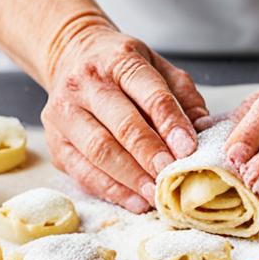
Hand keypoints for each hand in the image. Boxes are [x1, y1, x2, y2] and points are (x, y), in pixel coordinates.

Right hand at [42, 18, 209, 212]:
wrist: (71, 58)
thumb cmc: (122, 69)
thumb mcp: (158, 67)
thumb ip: (183, 96)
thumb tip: (203, 129)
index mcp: (119, 60)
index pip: (149, 93)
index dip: (171, 123)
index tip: (189, 149)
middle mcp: (86, 83)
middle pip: (121, 125)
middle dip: (150, 155)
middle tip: (171, 176)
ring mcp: (64, 113)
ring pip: (99, 151)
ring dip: (131, 178)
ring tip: (155, 195)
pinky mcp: (55, 142)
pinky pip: (83, 172)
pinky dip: (111, 191)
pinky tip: (135, 201)